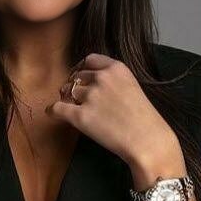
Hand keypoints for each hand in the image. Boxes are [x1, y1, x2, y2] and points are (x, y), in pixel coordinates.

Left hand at [45, 53, 179, 167]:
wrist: (148, 141)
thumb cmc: (145, 119)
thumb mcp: (133, 87)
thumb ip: (114, 81)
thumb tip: (93, 84)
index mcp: (117, 68)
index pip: (90, 60)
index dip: (82, 68)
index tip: (79, 75)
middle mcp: (102, 78)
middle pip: (77, 76)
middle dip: (74, 85)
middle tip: (75, 96)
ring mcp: (90, 96)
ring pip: (67, 91)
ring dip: (66, 98)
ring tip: (71, 107)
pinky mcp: (80, 116)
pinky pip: (57, 108)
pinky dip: (53, 110)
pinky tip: (52, 112)